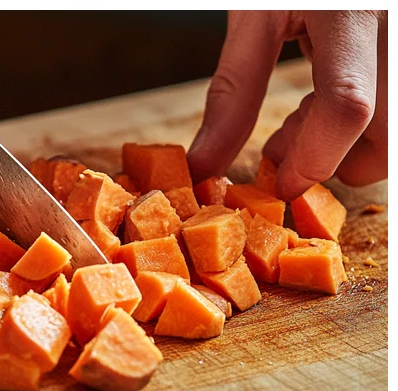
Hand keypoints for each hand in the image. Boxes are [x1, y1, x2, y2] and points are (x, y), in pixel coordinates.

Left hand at [188, 11, 385, 199]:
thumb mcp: (254, 15)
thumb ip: (233, 92)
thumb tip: (204, 165)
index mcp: (349, 12)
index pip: (348, 107)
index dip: (312, 159)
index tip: (277, 183)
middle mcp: (394, 25)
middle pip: (388, 134)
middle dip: (338, 161)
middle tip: (284, 148)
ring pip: (397, 126)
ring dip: (350, 144)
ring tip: (299, 119)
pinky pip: (393, 103)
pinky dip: (361, 119)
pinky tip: (323, 101)